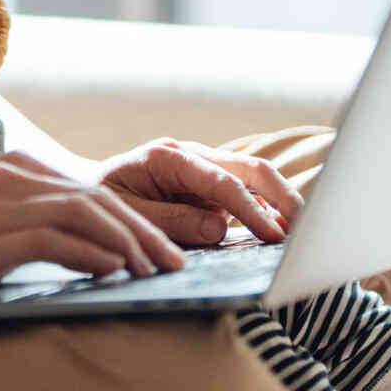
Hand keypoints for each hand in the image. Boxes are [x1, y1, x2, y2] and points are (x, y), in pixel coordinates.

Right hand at [0, 152, 187, 298]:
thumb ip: (31, 228)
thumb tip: (89, 255)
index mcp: (16, 167)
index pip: (90, 190)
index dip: (133, 219)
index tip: (161, 247)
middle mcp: (15, 177)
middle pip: (99, 199)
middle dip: (144, 232)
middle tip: (174, 263)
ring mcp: (3, 202)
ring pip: (87, 214)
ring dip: (129, 244)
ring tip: (155, 272)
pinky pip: (57, 239)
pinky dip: (92, 254)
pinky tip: (113, 272)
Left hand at [96, 138, 304, 245]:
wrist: (83, 188)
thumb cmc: (100, 202)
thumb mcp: (128, 215)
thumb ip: (171, 221)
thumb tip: (219, 228)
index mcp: (168, 158)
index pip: (222, 183)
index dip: (251, 210)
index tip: (274, 235)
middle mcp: (190, 156)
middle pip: (250, 168)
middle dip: (282, 196)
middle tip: (307, 227)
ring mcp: (202, 166)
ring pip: (254, 175)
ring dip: (280, 200)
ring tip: (304, 229)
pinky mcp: (207, 181)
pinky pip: (244, 189)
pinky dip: (265, 206)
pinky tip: (281, 227)